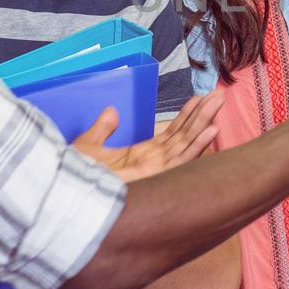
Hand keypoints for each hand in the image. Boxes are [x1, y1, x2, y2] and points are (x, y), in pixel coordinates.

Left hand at [72, 92, 222, 182]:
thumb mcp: (89, 145)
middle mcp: (155, 162)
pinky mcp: (156, 175)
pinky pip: (183, 158)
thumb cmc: (76, 178)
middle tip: (218, 95)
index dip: (186, 115)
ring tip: (218, 103)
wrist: (70, 194)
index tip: (199, 99)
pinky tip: (212, 130)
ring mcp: (158, 169)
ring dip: (204, 122)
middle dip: (202, 114)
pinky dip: (198, 144)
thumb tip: (112, 111)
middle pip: (185, 134)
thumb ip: (103, 128)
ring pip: (187, 142)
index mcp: (143, 156)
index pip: (172, 132)